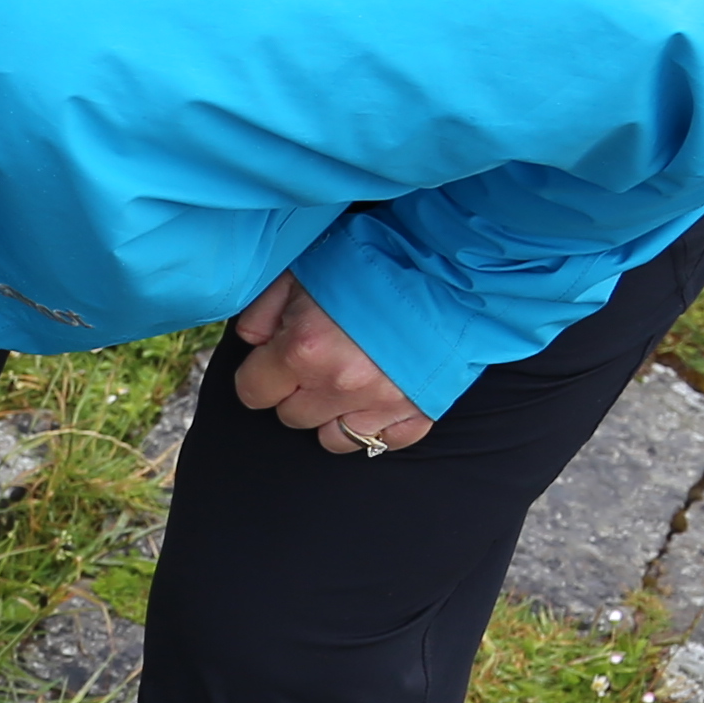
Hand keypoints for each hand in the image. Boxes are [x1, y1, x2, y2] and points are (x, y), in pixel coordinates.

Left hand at [228, 275, 437, 458]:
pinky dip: (375, 425)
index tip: (274, 359)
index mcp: (305, 347)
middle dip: (296, 390)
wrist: (451, 264)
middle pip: (290, 416)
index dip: (260, 373)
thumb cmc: (374, 260)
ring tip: (345, 380)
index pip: (252, 392)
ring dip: (331, 414)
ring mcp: (380, 404)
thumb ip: (263, 311)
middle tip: (316, 359)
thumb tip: (253, 343)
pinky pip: (382, 442)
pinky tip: (377, 395)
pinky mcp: (418, 413)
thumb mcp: (303, 269)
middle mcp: (339, 384)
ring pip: (331, 439)